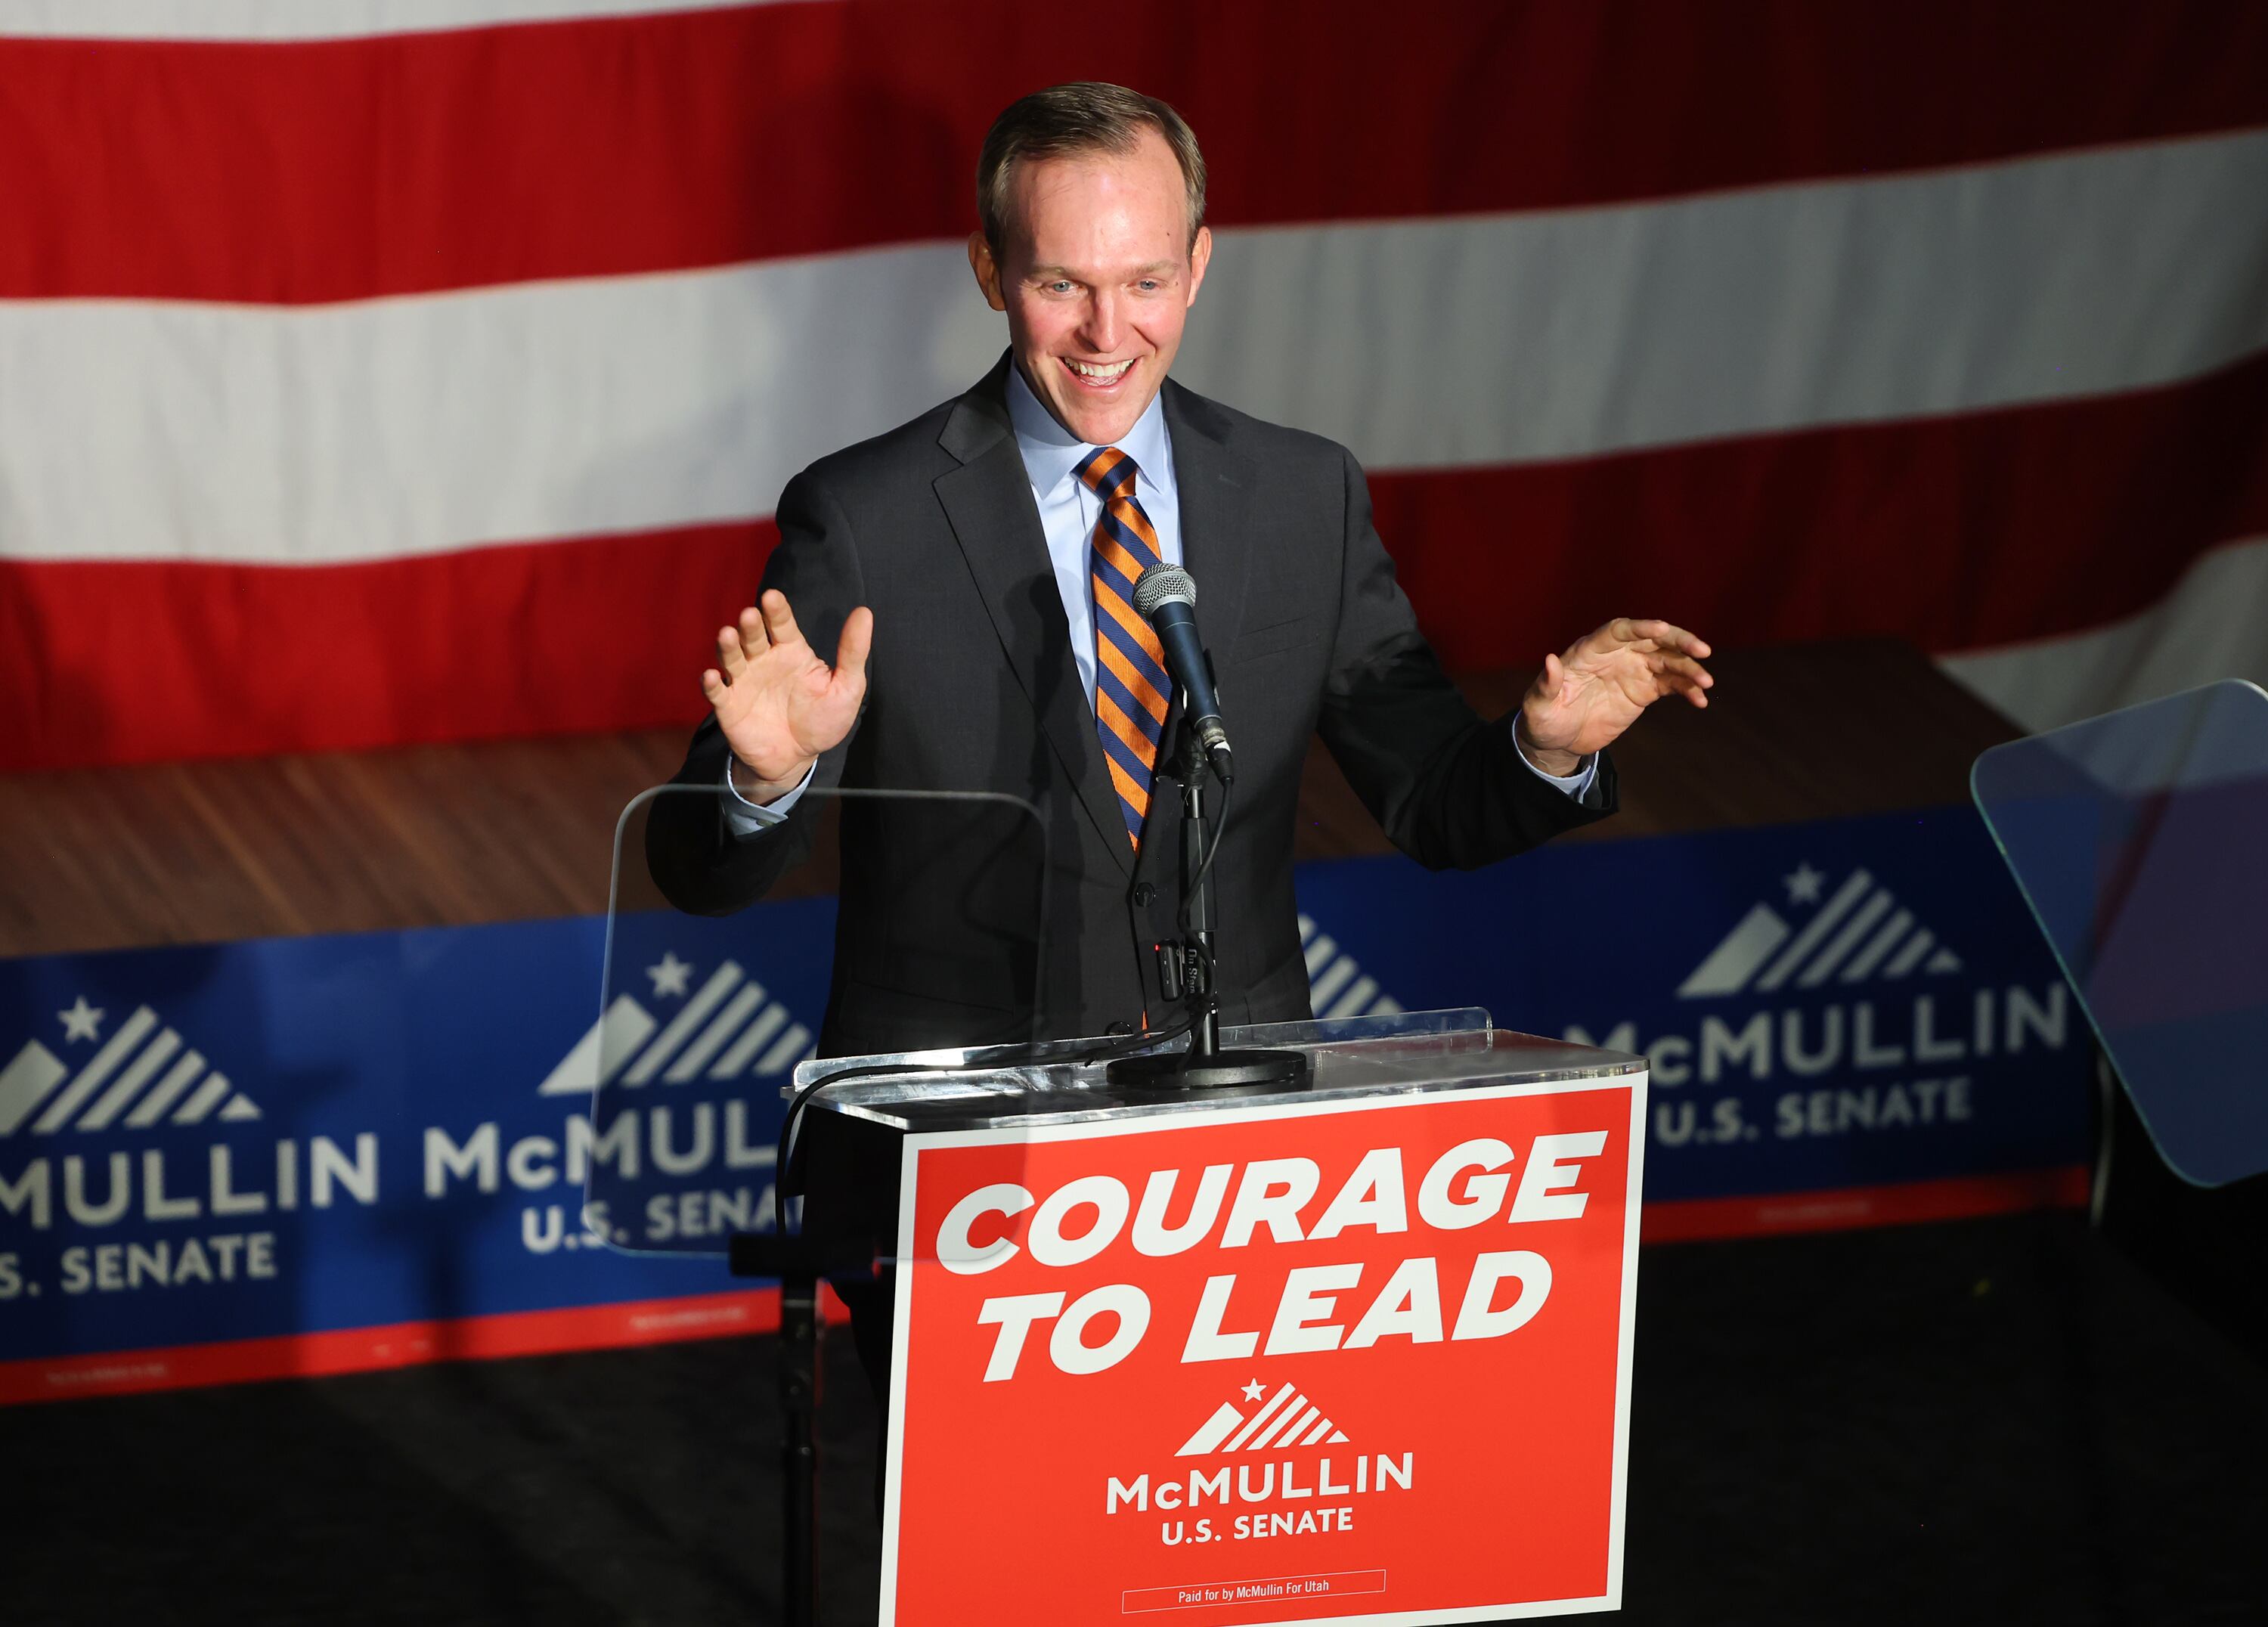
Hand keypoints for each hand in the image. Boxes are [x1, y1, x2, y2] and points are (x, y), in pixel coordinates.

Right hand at [702, 590, 873, 801]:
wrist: (798, 759)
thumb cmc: (823, 720)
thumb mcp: (846, 687)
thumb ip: (853, 652)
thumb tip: (864, 612)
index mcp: (791, 651)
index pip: (782, 624)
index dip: (776, 610)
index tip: (772, 596)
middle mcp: (764, 661)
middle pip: (753, 636)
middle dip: (750, 625)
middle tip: (750, 615)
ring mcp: (744, 682)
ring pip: (731, 657)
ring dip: (728, 646)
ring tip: (727, 635)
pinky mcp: (729, 706)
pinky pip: (717, 692)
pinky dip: (711, 684)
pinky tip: (710, 676)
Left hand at [1517, 617, 1711, 772]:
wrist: (1557, 741)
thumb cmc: (1543, 719)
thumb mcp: (1538, 706)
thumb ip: (1546, 684)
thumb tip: (1550, 660)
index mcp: (1590, 650)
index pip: (1618, 631)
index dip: (1640, 628)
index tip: (1661, 628)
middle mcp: (1616, 654)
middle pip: (1652, 639)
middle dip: (1678, 641)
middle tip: (1702, 650)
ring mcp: (1633, 671)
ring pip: (1667, 660)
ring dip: (1689, 668)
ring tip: (1706, 682)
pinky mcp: (1644, 690)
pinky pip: (1671, 684)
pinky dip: (1687, 689)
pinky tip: (1700, 700)